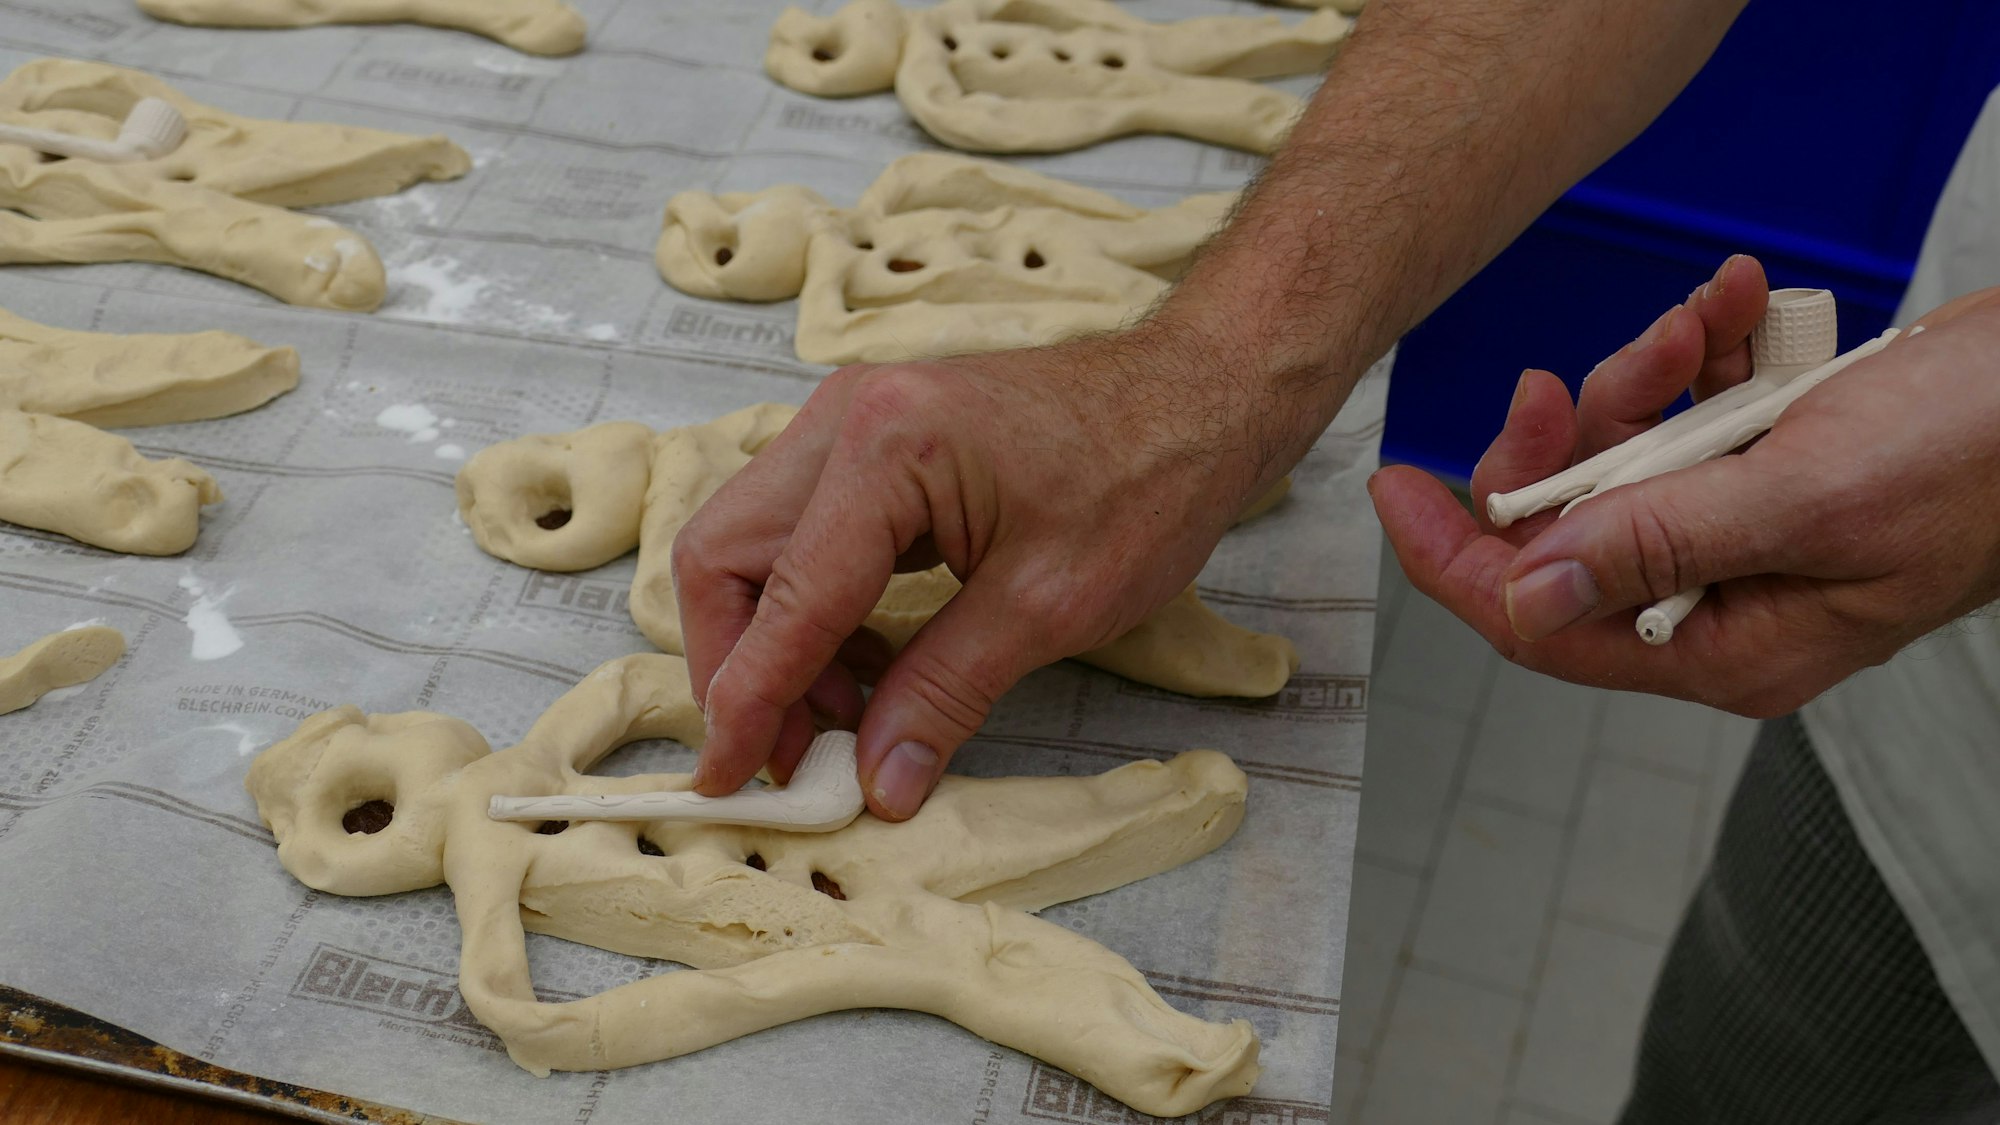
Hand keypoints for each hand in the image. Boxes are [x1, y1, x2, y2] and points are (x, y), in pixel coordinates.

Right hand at [673, 329, 1286, 818]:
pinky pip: (800, 536)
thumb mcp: (1049, 606)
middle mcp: (846, 418)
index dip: (748, 701)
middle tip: (789, 757)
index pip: (784, 597)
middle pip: (724, 556)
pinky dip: (811, 611)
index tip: (727, 780)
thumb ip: (946, 694)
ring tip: (845, 723)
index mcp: (888, 445)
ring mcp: (851, 422)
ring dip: (775, 644)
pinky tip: (867, 669)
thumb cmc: (1145, 480)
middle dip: (741, 668)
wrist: (1198, 400)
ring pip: (752, 547)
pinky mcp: (871, 443)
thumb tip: (878, 782)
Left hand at [1372, 256, 1999, 715]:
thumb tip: (1529, 586)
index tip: (1396, 488)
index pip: (1543, 621)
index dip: (1458, 556)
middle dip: (1569, 440)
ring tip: (1704, 319)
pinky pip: (1696, 414)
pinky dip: (1704, 355)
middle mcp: (1725, 603)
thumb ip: (1657, 543)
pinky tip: (1738, 305)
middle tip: (1568, 378)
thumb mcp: (1801, 498)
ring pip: (1630, 459)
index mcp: (1726, 647)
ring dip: (1648, 377)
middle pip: (1574, 531)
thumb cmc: (1978, 451)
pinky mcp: (1776, 469)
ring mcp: (1750, 535)